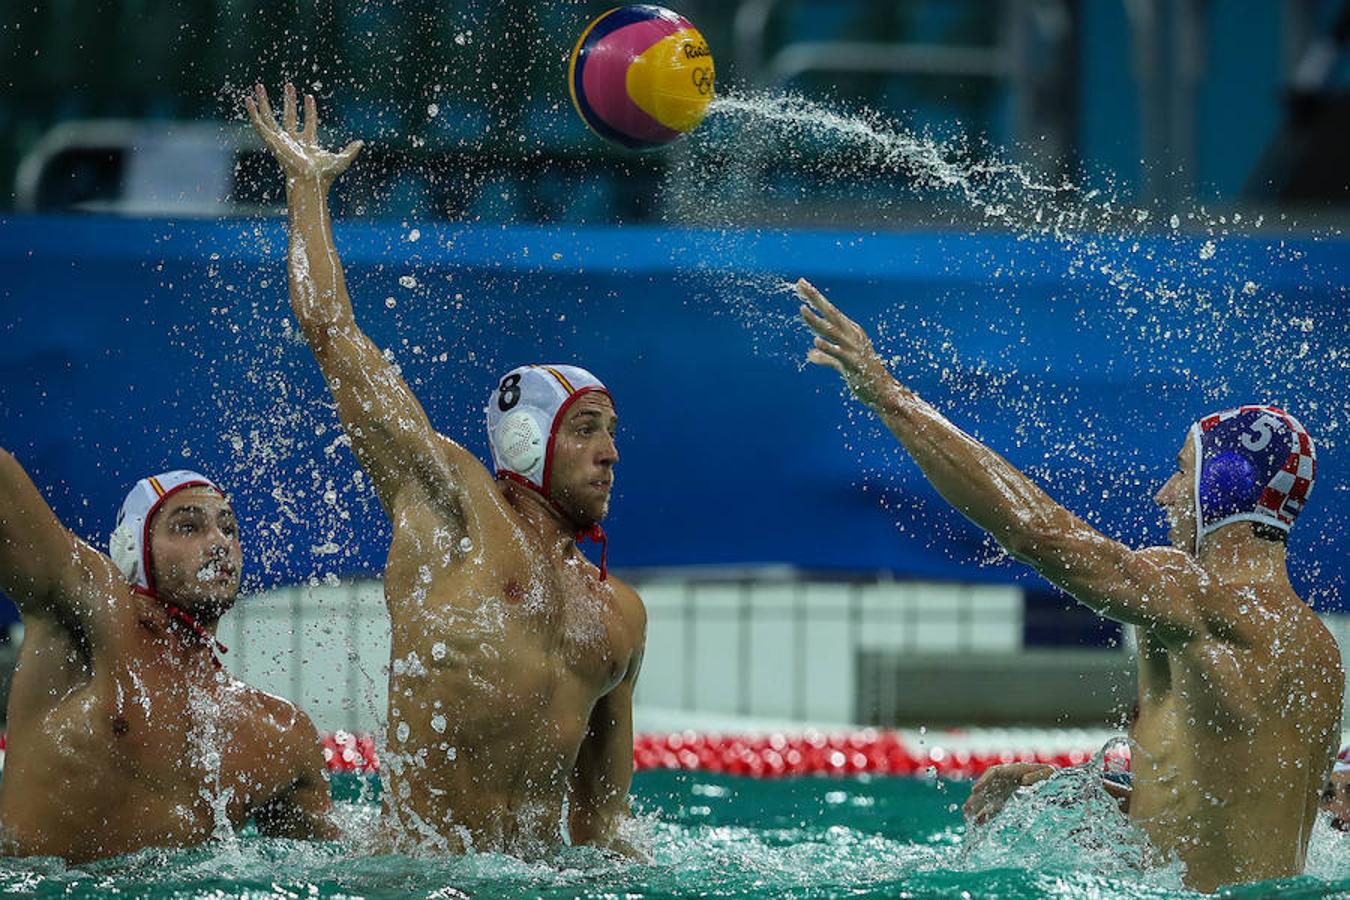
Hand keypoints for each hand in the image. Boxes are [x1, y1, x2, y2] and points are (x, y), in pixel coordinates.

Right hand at [245, 83, 362, 188]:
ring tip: (260, 86)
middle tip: (289, 85)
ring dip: (265, 102)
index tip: (310, 96)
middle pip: (289, 117)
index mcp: (307, 144)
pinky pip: (259, 124)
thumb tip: (362, 143)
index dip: (310, 110)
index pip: (309, 123)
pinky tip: (248, 100)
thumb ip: (351, 151)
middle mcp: (292, 141)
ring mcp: (280, 140)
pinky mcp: (271, 140)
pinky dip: (253, 112)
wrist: (310, 180)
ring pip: (270, 117)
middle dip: (289, 101)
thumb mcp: (342, 160)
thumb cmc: (325, 175)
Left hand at [796, 278, 895, 408]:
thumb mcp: (842, 364)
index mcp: (851, 332)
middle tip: (801, 284)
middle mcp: (853, 335)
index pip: (830, 311)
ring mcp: (854, 348)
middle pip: (831, 313)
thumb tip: (810, 354)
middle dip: (815, 298)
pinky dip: (828, 347)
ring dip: (816, 321)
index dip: (816, 298)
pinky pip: (838, 354)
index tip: (801, 284)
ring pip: (831, 331)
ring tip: (802, 310)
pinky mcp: (854, 364)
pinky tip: (816, 342)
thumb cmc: (863, 375)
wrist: (883, 393)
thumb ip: (826, 357)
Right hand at [962, 762, 1054, 825]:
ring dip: (978, 807)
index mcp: (1012, 770)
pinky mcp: (1006, 799)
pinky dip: (988, 814)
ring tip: (967, 816)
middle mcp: (1005, 780)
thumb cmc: (1051, 775)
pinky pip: (995, 807)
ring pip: (988, 798)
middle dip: (976, 797)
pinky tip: (980, 823)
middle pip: (986, 787)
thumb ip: (1037, 776)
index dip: (983, 781)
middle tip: (966, 808)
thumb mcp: (1048, 774)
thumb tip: (1023, 781)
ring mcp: (1004, 790)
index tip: (975, 790)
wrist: (1053, 781)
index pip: (993, 773)